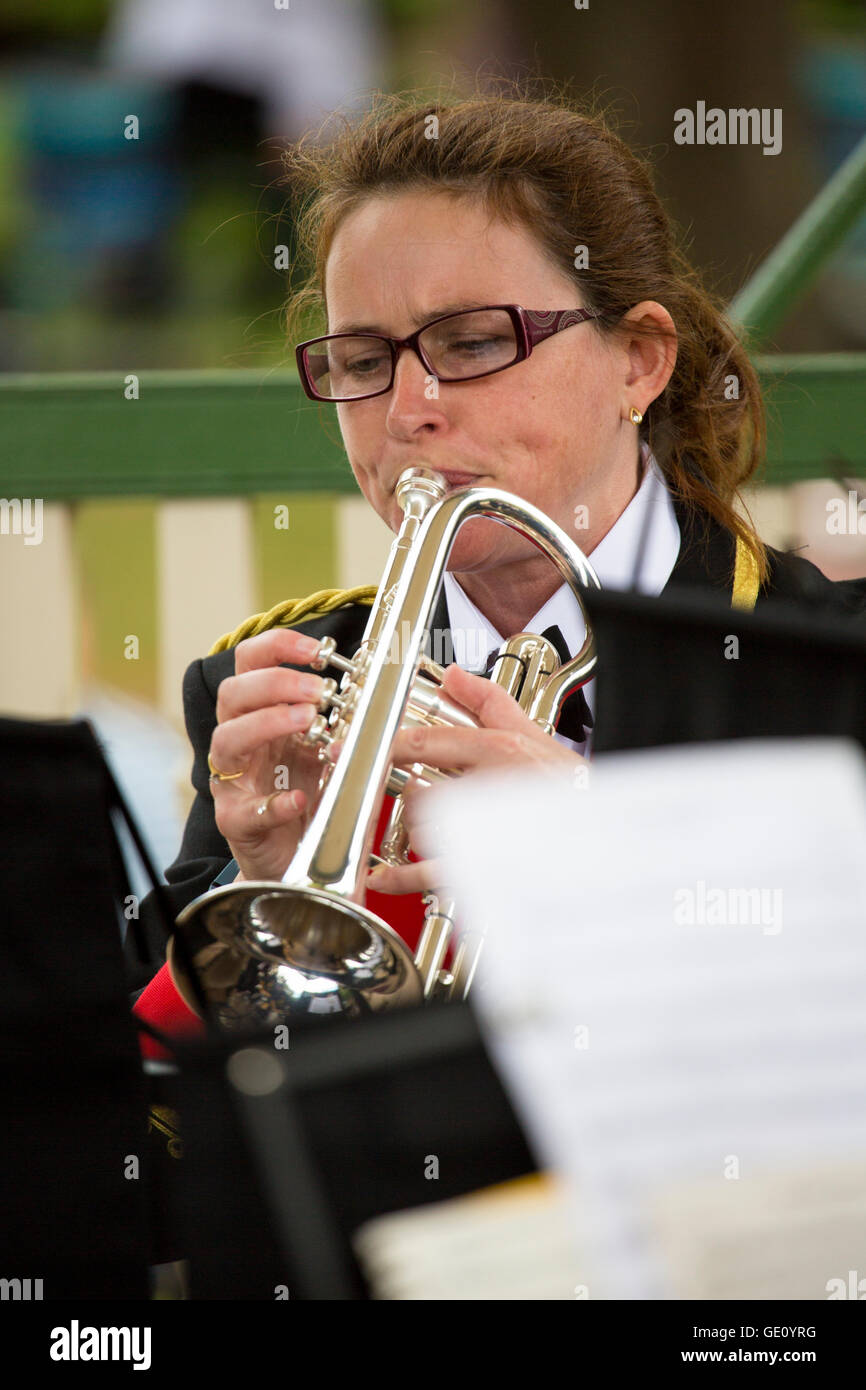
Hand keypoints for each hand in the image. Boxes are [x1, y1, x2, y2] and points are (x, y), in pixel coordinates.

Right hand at [207, 628, 330, 881]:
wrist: (297, 860)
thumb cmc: (309, 796)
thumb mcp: (327, 749)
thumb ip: (341, 720)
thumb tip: (377, 685)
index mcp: (262, 716)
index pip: (251, 665)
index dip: (278, 647)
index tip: (317, 648)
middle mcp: (242, 743)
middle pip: (232, 694)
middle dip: (275, 682)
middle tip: (318, 689)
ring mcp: (234, 783)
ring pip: (227, 740)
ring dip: (268, 723)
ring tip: (309, 721)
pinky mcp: (236, 823)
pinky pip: (245, 810)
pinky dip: (272, 803)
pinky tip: (298, 799)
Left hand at [366, 663, 586, 895]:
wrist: (605, 836)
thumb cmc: (572, 788)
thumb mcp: (533, 733)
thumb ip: (488, 702)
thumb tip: (452, 673)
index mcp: (499, 751)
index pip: (427, 740)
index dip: (385, 741)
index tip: (357, 742)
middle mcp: (490, 788)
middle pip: (417, 788)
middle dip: (404, 790)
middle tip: (386, 784)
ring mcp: (487, 830)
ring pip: (423, 827)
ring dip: (419, 829)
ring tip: (432, 827)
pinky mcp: (486, 866)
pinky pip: (432, 872)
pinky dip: (400, 877)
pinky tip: (381, 874)